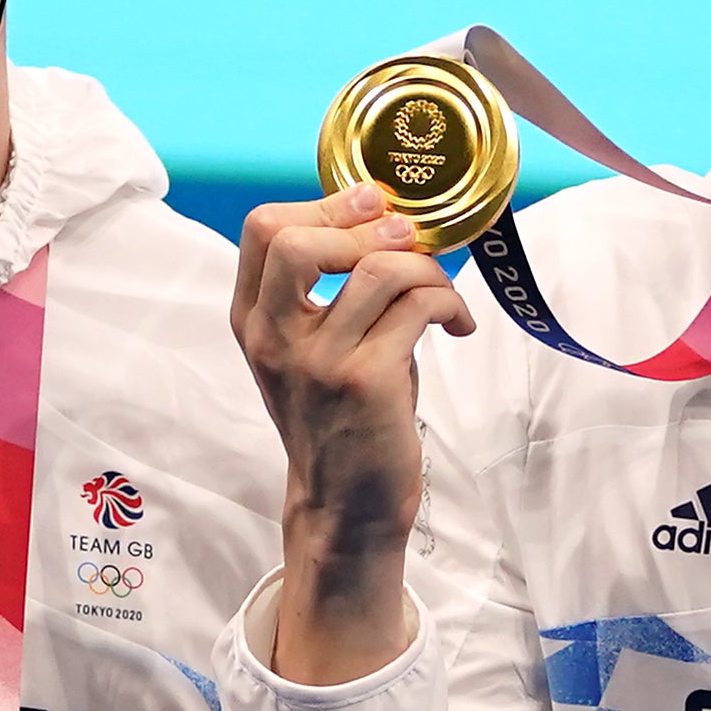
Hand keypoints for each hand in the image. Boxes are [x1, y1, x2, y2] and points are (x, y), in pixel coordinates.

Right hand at [229, 186, 471, 685]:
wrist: (345, 506)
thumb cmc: (341, 420)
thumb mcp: (309, 351)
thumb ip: (330, 291)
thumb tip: (392, 224)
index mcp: (252, 322)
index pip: (262, 230)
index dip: (322, 204)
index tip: (371, 205)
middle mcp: (273, 337)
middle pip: (297, 238)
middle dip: (364, 223)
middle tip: (408, 238)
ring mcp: (317, 360)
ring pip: (376, 268)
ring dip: (425, 268)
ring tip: (443, 293)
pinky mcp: (365, 381)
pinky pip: (417, 307)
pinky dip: (449, 304)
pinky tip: (458, 326)